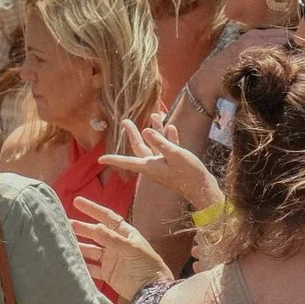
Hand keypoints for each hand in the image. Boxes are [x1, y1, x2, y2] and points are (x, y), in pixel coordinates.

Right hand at [68, 198, 171, 302]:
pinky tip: (71, 261)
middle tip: (64, 223)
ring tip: (63, 241)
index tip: (77, 202)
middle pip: (95, 233)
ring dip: (78, 245)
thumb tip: (95, 227)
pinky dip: (82, 264)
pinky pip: (91, 267)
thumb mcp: (131, 249)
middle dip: (81, 228)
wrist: (152, 291)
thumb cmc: (147, 265)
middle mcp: (116, 244)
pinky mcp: (107, 273)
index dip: (93, 209)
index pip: (107, 217)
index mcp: (125, 233)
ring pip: (91, 250)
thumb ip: (113, 239)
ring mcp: (111, 259)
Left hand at [104, 110, 221, 220]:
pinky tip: (171, 127)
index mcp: (150, 166)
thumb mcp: (175, 155)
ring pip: (156, 144)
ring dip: (155, 130)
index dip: (113, 159)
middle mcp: (155, 166)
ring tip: (154, 114)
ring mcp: (165, 165)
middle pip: (140, 147)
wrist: (204, 188)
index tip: (100, 159)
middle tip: (125, 121)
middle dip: (133, 134)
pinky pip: (169, 147)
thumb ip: (160, 143)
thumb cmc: (189, 174)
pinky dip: (169, 137)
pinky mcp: (175, 163)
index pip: (127, 162)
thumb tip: (146, 130)